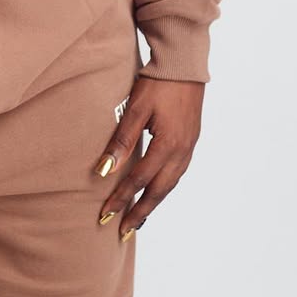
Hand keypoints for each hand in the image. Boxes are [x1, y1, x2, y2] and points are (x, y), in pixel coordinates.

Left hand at [92, 74, 204, 240]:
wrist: (184, 65)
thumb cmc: (157, 84)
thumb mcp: (136, 109)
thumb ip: (122, 140)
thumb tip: (105, 171)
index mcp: (168, 146)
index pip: (139, 181)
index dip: (122, 199)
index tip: (106, 214)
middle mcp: (181, 153)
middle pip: (158, 191)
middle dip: (139, 212)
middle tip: (122, 231)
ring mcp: (189, 149)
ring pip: (169, 185)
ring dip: (153, 203)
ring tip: (138, 218)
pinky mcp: (190, 142)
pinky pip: (176, 174)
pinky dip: (164, 188)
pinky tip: (156, 191)